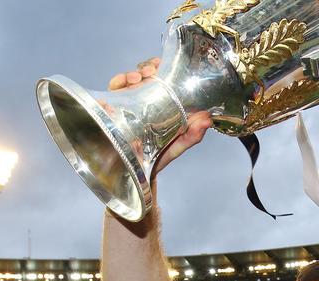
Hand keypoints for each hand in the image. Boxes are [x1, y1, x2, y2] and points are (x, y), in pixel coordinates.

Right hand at [108, 57, 211, 176]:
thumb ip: (192, 135)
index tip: (163, 66)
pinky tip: (121, 86)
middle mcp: (142, 101)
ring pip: (126, 80)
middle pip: (142, 74)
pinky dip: (115, 84)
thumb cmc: (158, 158)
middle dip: (146, 67)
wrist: (137, 175)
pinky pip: (110, 93)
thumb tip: (208, 120)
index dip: (160, 68)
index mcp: (159, 104)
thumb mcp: (178, 145)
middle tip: (150, 72)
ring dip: (131, 74)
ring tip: (136, 78)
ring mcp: (126, 104)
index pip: (159, 78)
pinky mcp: (111, 110)